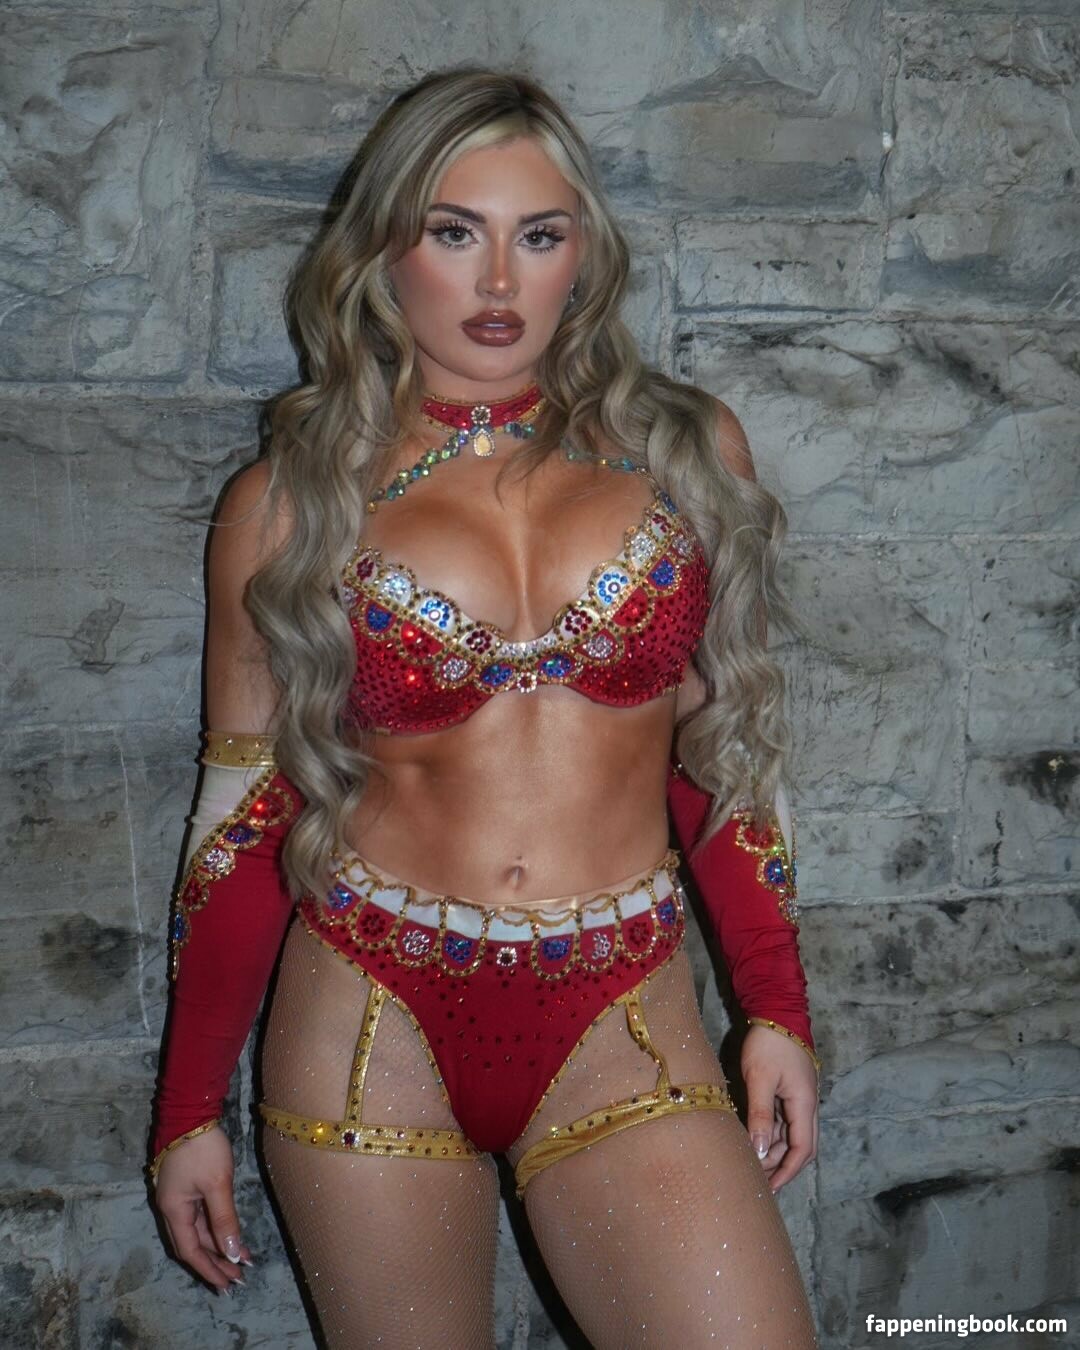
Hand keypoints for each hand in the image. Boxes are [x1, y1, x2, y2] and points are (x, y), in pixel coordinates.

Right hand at [151, 1126, 252, 1292]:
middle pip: (192, 1244)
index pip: (190, 1251)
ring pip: (198, 1231)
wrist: (191, 1112)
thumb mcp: (217, 1184)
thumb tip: (231, 1254)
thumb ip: (224, 1220)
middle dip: (214, 1262)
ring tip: (240, 1261)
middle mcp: (172, 1208)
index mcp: (174, 1210)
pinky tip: (231, 1234)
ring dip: (217, 1246)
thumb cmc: (203, 1148)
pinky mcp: (189, 1186)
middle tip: (236, 1279)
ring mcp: (179, 1197)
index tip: (227, 1285)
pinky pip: (202, 1216)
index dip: (208, 1270)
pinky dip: (216, 1228)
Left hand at [741, 1023, 818, 1192]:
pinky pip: (782, 1120)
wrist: (776, 1011)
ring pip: (790, 1134)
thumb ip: (760, 1115)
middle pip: (800, 1146)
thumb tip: (758, 1151)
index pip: (802, 1149)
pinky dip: (770, 1133)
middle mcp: (806, 1105)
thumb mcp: (759, 1079)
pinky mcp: (789, 1091)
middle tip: (758, 1180)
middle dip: (781, 1165)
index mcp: (804, 1104)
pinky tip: (753, 1139)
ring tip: (751, 1163)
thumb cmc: (768, 1044)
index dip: (788, 1171)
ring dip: (774, 1150)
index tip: (771, 1187)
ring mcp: (798, 1098)